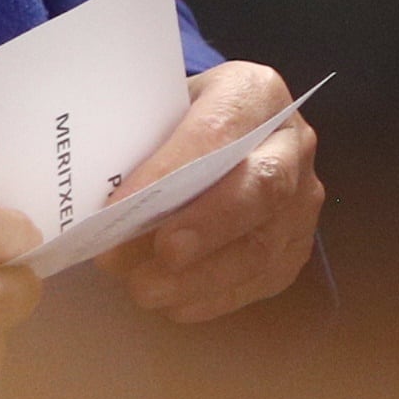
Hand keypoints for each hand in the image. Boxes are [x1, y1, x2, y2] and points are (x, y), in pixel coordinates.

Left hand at [95, 61, 322, 320]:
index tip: (120, 207)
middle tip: (159, 253)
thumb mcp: (162, 106)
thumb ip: (141, 141)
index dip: (171, 171)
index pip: (217, 131)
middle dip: (207, 225)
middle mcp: (292, 144)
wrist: (225, 130)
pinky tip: (173, 304)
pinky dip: (214, 298)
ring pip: (264, 244)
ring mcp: (301, 199)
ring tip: (147, 290)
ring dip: (203, 276)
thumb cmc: (181, 118)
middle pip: (261, 188)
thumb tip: (98, 204)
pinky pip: (262, 278)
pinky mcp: (296, 245)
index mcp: (255, 93)